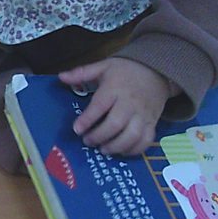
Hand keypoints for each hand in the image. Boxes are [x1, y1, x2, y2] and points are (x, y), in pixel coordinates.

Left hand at [58, 57, 177, 155]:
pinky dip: (134, 150)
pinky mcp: (152, 123)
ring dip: (116, 146)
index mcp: (115, 88)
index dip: (87, 119)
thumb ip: (82, 73)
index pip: (100, 105)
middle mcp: (130, 103)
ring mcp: (143, 114)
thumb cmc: (126, 70)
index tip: (77, 129)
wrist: (156, 71)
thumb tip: (61, 77)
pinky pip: (146, 140)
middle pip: (116, 124)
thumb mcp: (103, 66)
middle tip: (87, 141)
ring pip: (132, 135)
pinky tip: (121, 152)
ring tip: (103, 149)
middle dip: (99, 136)